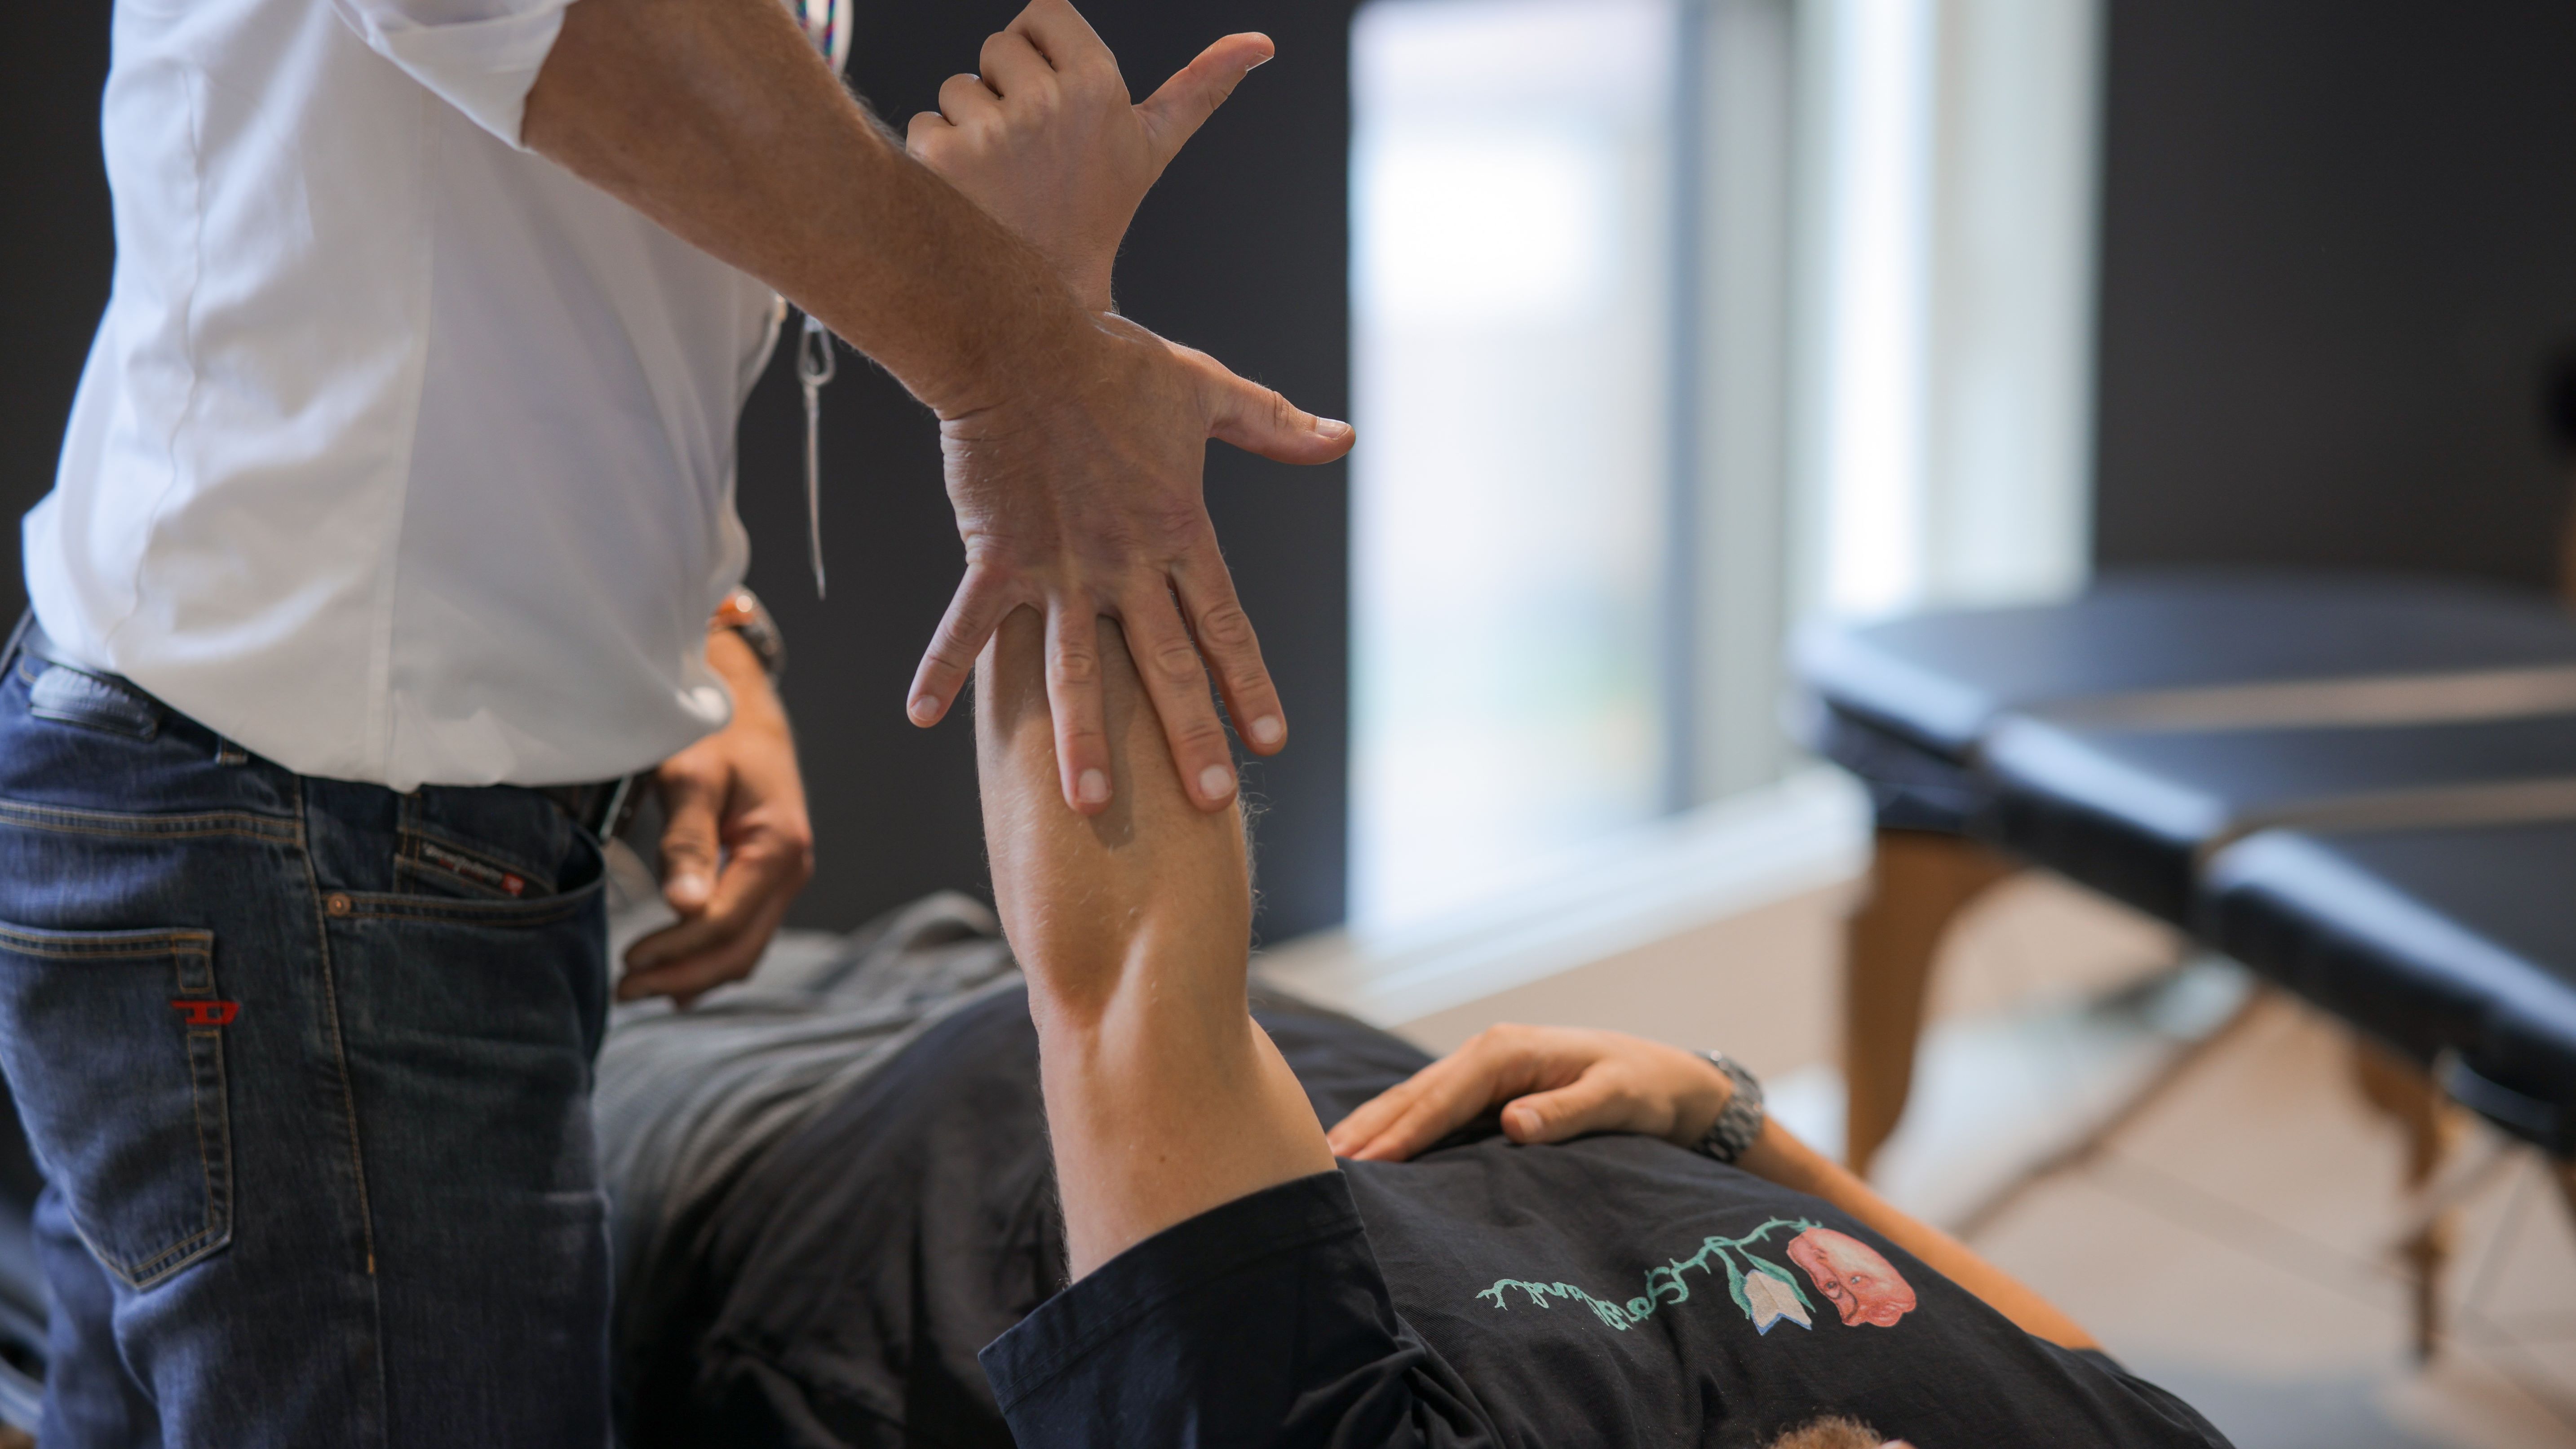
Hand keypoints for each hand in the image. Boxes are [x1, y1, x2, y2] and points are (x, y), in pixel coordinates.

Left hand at [618, 629, 815, 1007]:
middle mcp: (792, 870)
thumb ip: (687, 842)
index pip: (724, 923)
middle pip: (740, 949)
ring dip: (696, 975)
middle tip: (622, 992)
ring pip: (746, 949)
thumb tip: (684, 908)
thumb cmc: (714, 733)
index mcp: (778, 847)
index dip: (675, 952)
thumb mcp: (691, 778)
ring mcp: (786, 878)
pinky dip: (712, 959)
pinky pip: (747, 934)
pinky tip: (677, 977)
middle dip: (682, 976)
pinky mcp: (770, 878)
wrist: (746, 707)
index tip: (625, 965)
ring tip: (640, 989)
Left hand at [907, 0, 1273, 311]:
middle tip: (1034, 153)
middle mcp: (1046, 101)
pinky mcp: (943, 155)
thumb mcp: (1151, 147)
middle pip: (996, 46)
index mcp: (1098, 83)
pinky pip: (925, 122)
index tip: (1057, 103)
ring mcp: (992, 129)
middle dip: (1006, 88)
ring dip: (972, 125)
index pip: (1041, 11)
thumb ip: (1201, 88)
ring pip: (957, 86)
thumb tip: (1261, 43)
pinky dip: (939, 155)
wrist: (1050, 297)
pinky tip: (972, 194)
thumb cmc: (1098, 212)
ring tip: (1005, 177)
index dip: (1042, 52)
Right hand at [907, 310, 1350, 814]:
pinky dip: (943, 667)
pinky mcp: (997, 554)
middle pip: (1166, 665)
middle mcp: (1126, 562)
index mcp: (1178, 532)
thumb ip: (1276, 426)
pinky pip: (969, 624)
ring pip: (1077, 669)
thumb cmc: (1115, 363)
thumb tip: (1344, 438)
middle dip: (1189, 737)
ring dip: (1083, 738)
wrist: (1023, 338)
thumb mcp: (1208, 391)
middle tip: (1209, 803)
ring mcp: (1060, 565)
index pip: (1226, 625)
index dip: (1249, 684)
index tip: (1270, 741)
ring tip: (1089, 804)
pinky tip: (921, 717)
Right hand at [1324, 1024, 1736, 1162]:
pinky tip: (1370, 1147)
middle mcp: (1487, 1053)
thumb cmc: (1643, 1088)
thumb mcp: (1617, 1098)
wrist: (1664, 1078)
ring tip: (1330, 1159)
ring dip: (1373, 1126)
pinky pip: (1430, 1106)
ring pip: (1415, 1098)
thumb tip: (1512, 1123)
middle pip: (1415, 1094)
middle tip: (1322, 1165)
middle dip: (1369, 1127)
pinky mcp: (1485, 1088)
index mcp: (1508, 1051)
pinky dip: (1396, 1125)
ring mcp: (1483, 1068)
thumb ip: (1566, 1111)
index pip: (1442, 1096)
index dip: (1402, 1131)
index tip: (1365, 1162)